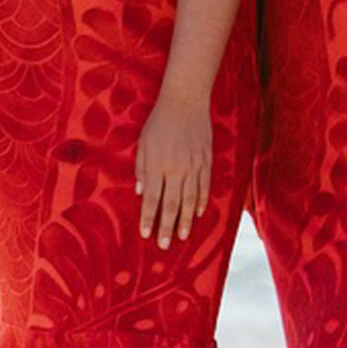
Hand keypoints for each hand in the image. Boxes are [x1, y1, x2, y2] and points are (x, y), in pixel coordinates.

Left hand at [134, 95, 211, 249]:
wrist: (185, 102)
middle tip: (164, 245)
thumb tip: (140, 192)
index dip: (149, 218)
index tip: (146, 234)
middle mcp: (176, 169)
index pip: (152, 199)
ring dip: (185, 220)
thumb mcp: (143, 143)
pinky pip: (204, 186)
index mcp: (157, 165)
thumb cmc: (159, 122)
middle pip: (171, 204)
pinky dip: (201, 201)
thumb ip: (142, 168)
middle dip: (166, 226)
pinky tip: (198, 213)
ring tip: (181, 236)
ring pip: (190, 200)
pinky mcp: (206, 162)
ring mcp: (193, 167)